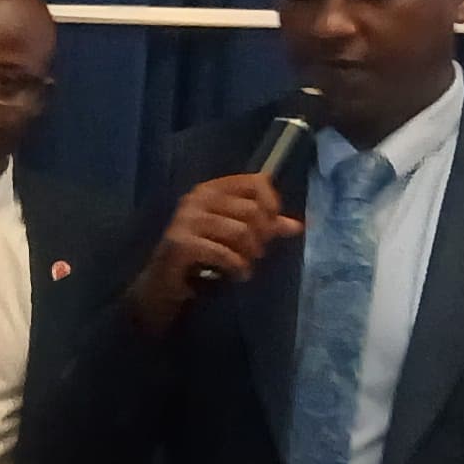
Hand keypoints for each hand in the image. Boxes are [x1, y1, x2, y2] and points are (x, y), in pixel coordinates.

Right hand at [124, 173, 299, 329]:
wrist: (164, 282)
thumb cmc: (202, 255)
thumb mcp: (236, 237)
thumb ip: (265, 227)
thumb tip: (300, 226)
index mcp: (211, 189)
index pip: (255, 182)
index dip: (271, 203)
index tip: (272, 224)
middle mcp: (196, 198)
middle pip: (251, 210)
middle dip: (261, 236)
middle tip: (257, 253)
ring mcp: (186, 219)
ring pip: (240, 231)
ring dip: (250, 254)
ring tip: (247, 266)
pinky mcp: (181, 243)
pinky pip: (223, 252)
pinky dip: (237, 267)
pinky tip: (238, 275)